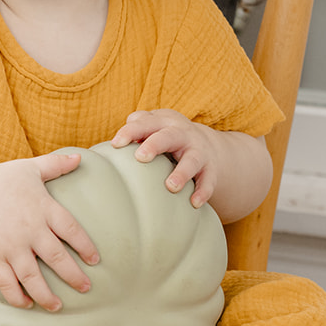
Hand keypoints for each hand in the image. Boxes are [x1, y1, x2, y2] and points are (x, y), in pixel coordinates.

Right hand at [0, 153, 99, 311]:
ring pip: (32, 276)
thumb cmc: (0, 180)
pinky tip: (26, 304)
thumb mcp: (29, 167)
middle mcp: (29, 230)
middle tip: (86, 288)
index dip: (85, 246)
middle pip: (57, 257)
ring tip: (58, 307)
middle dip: (73, 276)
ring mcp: (9, 245)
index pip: (71, 229)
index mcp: (42, 208)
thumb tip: (81, 158)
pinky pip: (6, 283)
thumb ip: (56, 164)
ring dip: (46, 295)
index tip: (95, 260)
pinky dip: (16, 297)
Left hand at [111, 109, 226, 207]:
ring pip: (192, 160)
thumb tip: (115, 144)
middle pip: (168, 136)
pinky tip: (194, 203)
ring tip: (171, 186)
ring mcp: (198, 151)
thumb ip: (136, 130)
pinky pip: (208, 180)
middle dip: (155, 144)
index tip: (116, 144)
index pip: (145, 123)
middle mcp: (182, 134)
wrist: (206, 145)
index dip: (131, 131)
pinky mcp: (210, 168)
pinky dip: (202, 191)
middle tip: (141, 157)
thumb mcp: (153, 127)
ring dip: (182, 172)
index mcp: (164, 122)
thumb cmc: (167, 137)